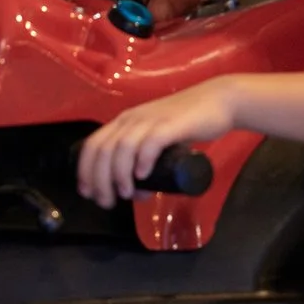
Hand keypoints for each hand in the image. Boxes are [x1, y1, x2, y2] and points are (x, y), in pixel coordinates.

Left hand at [75, 81, 237, 207]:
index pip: (93, 145)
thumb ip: (145, 165)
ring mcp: (152, 120)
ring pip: (123, 147)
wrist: (217, 101)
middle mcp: (132, 118)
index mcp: (124, 121)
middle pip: (104, 150)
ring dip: (119, 174)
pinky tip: (144, 176)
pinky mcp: (172, 124)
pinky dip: (143, 160)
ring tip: (127, 194)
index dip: (86, 171)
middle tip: (108, 201)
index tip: (88, 193)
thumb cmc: (185, 123)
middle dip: (100, 180)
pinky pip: (151, 142)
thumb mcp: (157, 142)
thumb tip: (136, 193)